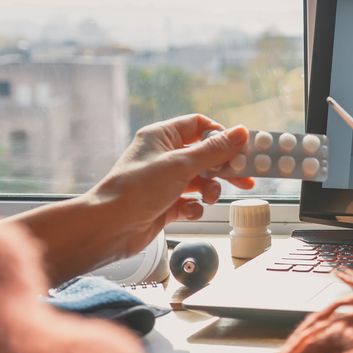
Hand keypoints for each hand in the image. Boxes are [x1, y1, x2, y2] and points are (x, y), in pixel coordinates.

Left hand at [85, 114, 253, 255]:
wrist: (110, 227)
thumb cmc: (136, 189)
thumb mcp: (182, 164)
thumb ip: (215, 150)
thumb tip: (240, 132)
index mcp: (161, 137)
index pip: (197, 125)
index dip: (219, 135)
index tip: (238, 148)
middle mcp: (162, 156)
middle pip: (204, 155)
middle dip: (222, 167)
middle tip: (242, 177)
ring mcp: (164, 181)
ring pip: (200, 180)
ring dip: (210, 189)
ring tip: (209, 197)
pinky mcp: (165, 204)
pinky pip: (190, 202)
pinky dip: (195, 207)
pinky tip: (190, 211)